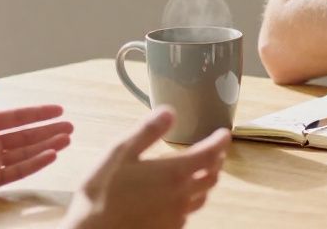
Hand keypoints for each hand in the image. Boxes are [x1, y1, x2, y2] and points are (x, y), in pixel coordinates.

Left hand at [0, 74, 72, 203]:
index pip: (17, 118)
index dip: (38, 113)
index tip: (59, 109)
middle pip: (26, 136)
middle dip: (49, 130)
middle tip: (70, 126)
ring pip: (26, 153)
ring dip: (47, 146)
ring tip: (67, 140)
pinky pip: (16, 171)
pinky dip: (35, 164)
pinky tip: (50, 155)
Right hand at [64, 107, 229, 228]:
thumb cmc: (102, 192)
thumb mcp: (120, 153)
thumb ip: (147, 131)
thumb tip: (170, 111)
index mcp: (173, 173)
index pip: (210, 154)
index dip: (220, 141)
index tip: (224, 133)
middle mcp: (181, 196)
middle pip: (212, 176)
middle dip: (217, 160)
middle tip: (214, 150)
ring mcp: (176, 216)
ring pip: (203, 196)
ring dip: (206, 180)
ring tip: (201, 170)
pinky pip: (189, 212)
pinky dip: (191, 198)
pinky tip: (178, 194)